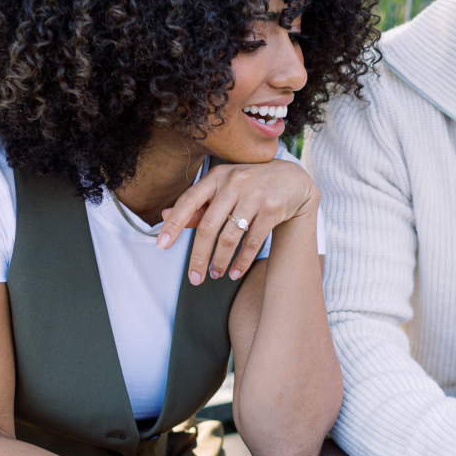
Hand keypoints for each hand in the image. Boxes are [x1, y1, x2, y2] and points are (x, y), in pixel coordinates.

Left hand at [156, 159, 317, 283]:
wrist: (293, 180)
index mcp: (217, 177)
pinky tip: (234, 273)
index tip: (161, 245)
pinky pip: (253, 241)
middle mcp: (234, 183)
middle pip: (209, 226)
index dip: (174, 224)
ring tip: (215, 275)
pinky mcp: (273, 209)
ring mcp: (255, 196)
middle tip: (194, 278)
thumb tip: (164, 215)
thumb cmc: (251, 186)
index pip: (189, 201)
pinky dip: (242, 261)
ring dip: (220, 261)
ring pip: (230, 237)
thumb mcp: (224, 189)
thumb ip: (198, 205)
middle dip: (199, 256)